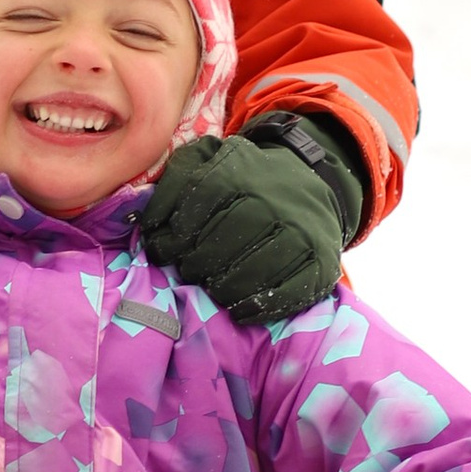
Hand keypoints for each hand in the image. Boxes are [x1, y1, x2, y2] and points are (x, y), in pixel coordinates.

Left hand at [137, 113, 365, 324]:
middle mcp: (273, 197)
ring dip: (224, 287)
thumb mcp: (206, 161)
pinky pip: (291, 289)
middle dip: (197, 263)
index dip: (175, 234)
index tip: (164, 252)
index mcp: (239, 170)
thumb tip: (149, 223)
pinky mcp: (321, 259)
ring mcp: (302, 229)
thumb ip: (174, 181)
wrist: (307, 182)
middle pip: (225, 239)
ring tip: (213, 290)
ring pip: (256, 267)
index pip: (199, 202)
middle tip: (189, 273)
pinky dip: (260, 306)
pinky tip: (239, 310)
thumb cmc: (242, 179)